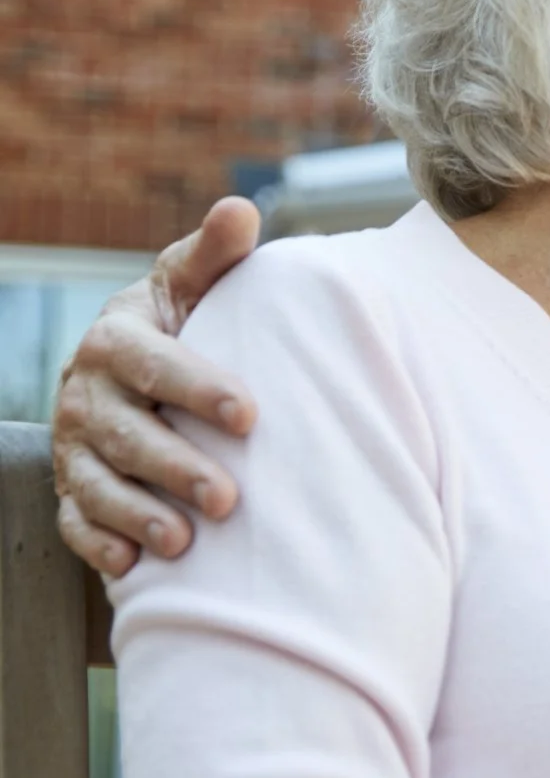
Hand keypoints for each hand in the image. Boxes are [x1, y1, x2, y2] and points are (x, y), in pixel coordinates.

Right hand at [53, 196, 262, 575]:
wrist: (132, 368)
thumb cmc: (180, 323)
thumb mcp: (191, 286)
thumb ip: (214, 256)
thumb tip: (240, 209)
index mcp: (117, 339)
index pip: (154, 364)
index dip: (198, 388)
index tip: (250, 414)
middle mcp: (88, 392)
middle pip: (126, 433)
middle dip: (175, 466)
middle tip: (229, 498)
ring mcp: (76, 444)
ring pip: (99, 484)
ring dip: (138, 515)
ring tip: (185, 542)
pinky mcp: (71, 487)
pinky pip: (74, 520)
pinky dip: (98, 544)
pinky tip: (132, 567)